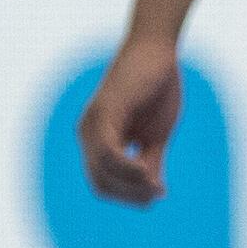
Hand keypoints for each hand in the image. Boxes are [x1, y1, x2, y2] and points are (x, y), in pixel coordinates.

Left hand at [78, 38, 182, 206]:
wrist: (159, 48)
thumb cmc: (158, 86)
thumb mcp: (156, 133)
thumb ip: (150, 160)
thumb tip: (152, 192)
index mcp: (98, 139)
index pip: (104, 180)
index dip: (127, 195)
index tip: (154, 199)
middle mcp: (87, 134)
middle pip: (100, 181)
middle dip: (128, 195)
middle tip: (155, 198)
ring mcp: (92, 124)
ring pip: (102, 170)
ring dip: (130, 185)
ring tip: (155, 188)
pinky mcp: (103, 112)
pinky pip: (107, 152)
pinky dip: (126, 167)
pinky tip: (147, 173)